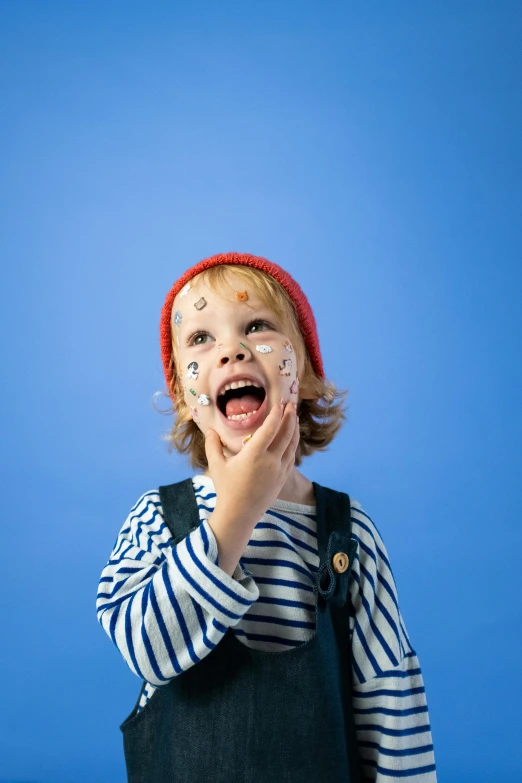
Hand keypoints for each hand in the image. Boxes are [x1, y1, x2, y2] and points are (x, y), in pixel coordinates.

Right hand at [204, 401, 299, 523]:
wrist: (239, 514)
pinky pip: (292, 457)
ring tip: (295, 418)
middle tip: (291, 404)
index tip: (279, 403)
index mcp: (254, 454)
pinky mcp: (283, 478)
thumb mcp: (216, 466)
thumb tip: (210, 429)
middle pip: (286, 433)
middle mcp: (271, 460)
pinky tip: (292, 440)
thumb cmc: (226, 489)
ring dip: (295, 429)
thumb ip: (213, 445)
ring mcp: (279, 470)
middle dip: (290, 417)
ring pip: (292, 445)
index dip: (276, 414)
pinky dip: (294, 445)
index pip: (270, 428)